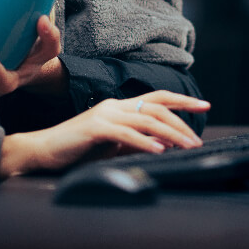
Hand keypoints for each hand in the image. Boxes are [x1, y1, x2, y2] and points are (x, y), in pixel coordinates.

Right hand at [0, 91, 211, 176]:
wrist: (43, 150)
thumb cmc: (78, 149)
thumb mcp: (113, 144)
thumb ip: (135, 140)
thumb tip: (165, 144)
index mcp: (120, 106)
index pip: (157, 98)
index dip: (182, 100)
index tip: (205, 105)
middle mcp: (115, 105)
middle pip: (157, 107)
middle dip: (182, 120)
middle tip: (198, 138)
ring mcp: (105, 114)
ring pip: (147, 120)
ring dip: (171, 134)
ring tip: (187, 146)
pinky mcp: (95, 128)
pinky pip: (126, 133)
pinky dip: (145, 141)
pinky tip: (160, 150)